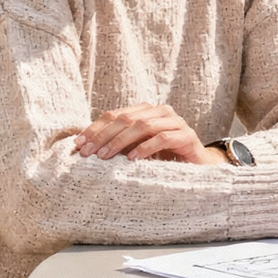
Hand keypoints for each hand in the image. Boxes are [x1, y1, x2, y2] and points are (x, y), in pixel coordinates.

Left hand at [73, 105, 225, 164]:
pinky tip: (133, 159)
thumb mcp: (138, 148)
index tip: (78, 143)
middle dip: (104, 135)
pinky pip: (163, 138)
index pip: (115, 114)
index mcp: (146, 110)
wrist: (198, 166)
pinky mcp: (187, 136)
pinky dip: (146, 147)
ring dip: (121, 141)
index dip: (96, 128)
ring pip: (143, 125)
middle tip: (89, 153)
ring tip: (106, 156)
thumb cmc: (164, 157)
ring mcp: (176, 122)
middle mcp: (161, 111)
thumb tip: (86, 147)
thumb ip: (119, 143)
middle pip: (127, 118)